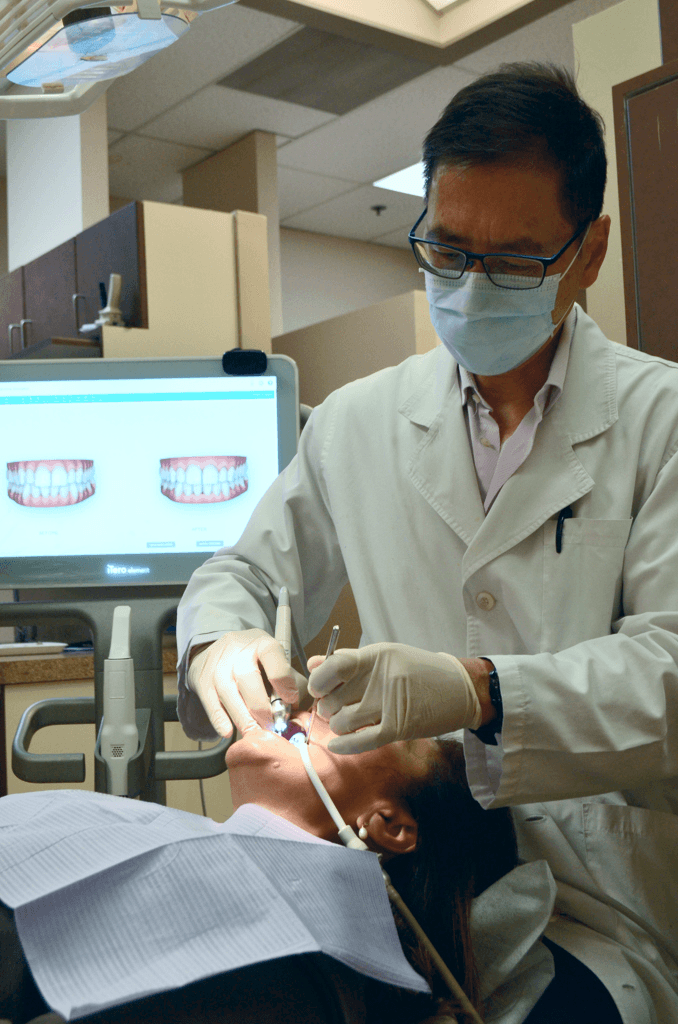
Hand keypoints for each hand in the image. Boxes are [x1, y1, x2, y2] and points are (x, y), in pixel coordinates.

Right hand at [188, 628, 303, 737]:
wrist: (216, 650)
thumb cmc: (254, 661)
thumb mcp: (274, 661)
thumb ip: (290, 681)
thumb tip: (294, 708)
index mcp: (261, 643)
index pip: (273, 656)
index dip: (283, 680)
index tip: (290, 700)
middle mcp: (238, 651)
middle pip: (248, 677)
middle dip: (261, 706)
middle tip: (271, 726)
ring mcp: (217, 666)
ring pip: (228, 692)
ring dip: (243, 717)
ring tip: (254, 734)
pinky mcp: (203, 681)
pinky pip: (210, 703)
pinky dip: (219, 720)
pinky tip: (228, 732)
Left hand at [307, 642, 482, 753]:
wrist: (460, 688)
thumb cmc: (420, 671)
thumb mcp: (385, 656)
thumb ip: (348, 660)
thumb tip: (313, 664)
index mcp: (376, 656)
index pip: (333, 667)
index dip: (318, 681)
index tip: (319, 688)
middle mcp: (381, 678)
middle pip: (333, 700)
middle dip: (328, 707)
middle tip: (338, 706)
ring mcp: (390, 704)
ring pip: (342, 723)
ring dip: (339, 726)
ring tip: (350, 720)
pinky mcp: (399, 728)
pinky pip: (361, 741)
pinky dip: (344, 745)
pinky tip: (337, 744)